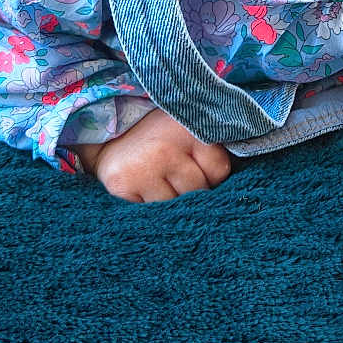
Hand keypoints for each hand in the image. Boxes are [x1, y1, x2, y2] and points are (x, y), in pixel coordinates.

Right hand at [83, 107, 233, 202]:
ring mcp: (143, 170)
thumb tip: (234, 190)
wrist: (109, 136)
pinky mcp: (122, 186)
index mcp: (187, 129)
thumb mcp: (188, 128)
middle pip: (199, 192)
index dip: (211, 174)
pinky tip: (145, 191)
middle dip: (192, 191)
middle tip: (175, 176)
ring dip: (172, 204)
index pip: (219, 170)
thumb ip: (210, 149)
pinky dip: (151, 209)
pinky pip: (152, 214)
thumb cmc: (159, 137)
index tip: (195, 165)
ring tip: (160, 183)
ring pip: (176, 207)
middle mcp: (166, 149)